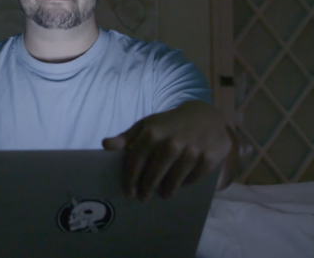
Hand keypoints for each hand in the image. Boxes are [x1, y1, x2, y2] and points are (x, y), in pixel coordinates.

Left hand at [101, 101, 231, 200]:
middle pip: (153, 175)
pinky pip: (193, 178)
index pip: (135, 163)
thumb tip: (105, 145)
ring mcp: (191, 151)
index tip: (128, 192)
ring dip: (166, 190)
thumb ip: (125, 137)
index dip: (130, 180)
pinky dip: (185, 184)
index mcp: (152, 133)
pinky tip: (180, 185)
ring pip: (174, 180)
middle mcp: (171, 142)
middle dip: (146, 189)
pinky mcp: (208, 158)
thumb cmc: (169, 124)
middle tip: (143, 198)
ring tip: (163, 194)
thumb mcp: (146, 125)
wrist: (205, 116)